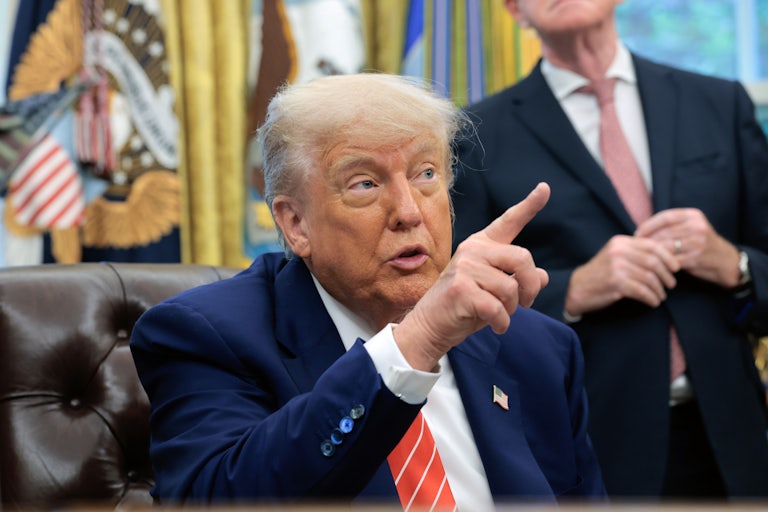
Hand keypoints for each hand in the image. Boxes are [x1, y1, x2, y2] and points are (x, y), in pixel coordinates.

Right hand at [395, 182, 550, 370]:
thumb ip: (517, 279)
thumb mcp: (495, 290)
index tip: (544, 188)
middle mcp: (472, 250)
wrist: (431, 325)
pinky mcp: (461, 289)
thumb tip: (542, 277)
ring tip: (499, 315)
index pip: (509, 222)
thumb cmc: (464, 306)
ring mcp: (465, 268)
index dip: (530, 205)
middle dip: (530, 287)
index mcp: (481, 245)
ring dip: (512, 309)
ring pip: (511, 288)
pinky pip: (498, 308)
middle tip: (526, 303)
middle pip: (522, 259)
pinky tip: (496, 327)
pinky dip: (502, 323)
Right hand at [565, 234, 679, 316]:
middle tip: (671, 284)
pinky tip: (652, 302)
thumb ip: (635, 252)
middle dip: (666, 275)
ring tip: (661, 296)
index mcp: (620, 242)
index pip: (652, 245)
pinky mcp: (615, 283)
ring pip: (649, 277)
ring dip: (659, 289)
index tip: (676, 268)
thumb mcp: (615, 256)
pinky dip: (651, 298)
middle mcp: (618, 251)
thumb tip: (666, 256)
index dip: (668, 257)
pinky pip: (642, 291)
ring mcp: (616, 267)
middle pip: (653, 261)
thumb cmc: (600, 274)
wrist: (577, 288)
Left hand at [635, 208, 740, 286]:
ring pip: (665, 246)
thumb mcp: (690, 228)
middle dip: (647, 241)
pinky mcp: (696, 257)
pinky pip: (671, 260)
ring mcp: (698, 242)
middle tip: (635, 248)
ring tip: (642, 256)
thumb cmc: (700, 244)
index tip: (636, 234)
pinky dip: (660, 263)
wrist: (724, 260)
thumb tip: (640, 230)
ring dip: (651, 253)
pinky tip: (653, 266)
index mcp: (693, 215)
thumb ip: (671, 226)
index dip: (647, 226)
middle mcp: (697, 226)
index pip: (664, 217)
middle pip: (663, 232)